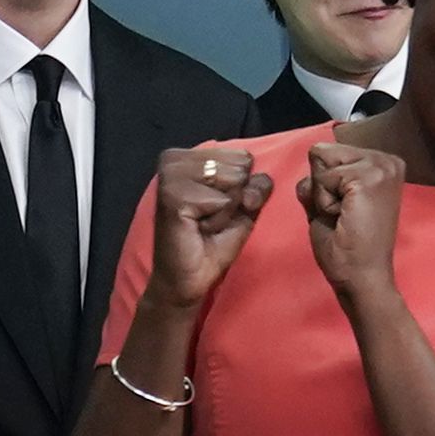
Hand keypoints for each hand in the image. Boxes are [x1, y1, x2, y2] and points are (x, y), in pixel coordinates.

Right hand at [146, 143, 271, 310]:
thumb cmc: (211, 244)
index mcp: (187, 157)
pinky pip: (223, 201)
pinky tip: (199, 229)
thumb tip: (263, 176)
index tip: (217, 208)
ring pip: (233, 181)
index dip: (239, 187)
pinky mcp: (173, 197)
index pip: (242, 156)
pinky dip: (218, 220)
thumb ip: (257, 186)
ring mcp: (171, 176)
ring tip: (204, 223)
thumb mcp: (243, 210)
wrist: (187, 279)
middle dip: (233, 198)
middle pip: (239, 167)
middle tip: (210, 218)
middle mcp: (174, 160)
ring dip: (226, 210)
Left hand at [298, 139, 406, 301]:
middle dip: (322, 187)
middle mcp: (387, 159)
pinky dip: (324, 201)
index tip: (343, 210)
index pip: (327, 152)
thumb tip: (308, 168)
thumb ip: (317, 182)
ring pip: (321, 162)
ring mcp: (381, 166)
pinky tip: (343, 218)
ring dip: (323, 194)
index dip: (324, 185)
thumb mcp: (325, 205)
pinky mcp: (370, 178)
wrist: (362, 276)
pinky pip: (323, 177)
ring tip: (344, 216)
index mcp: (381, 164)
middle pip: (322, 152)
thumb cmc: (347, 248)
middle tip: (342, 214)